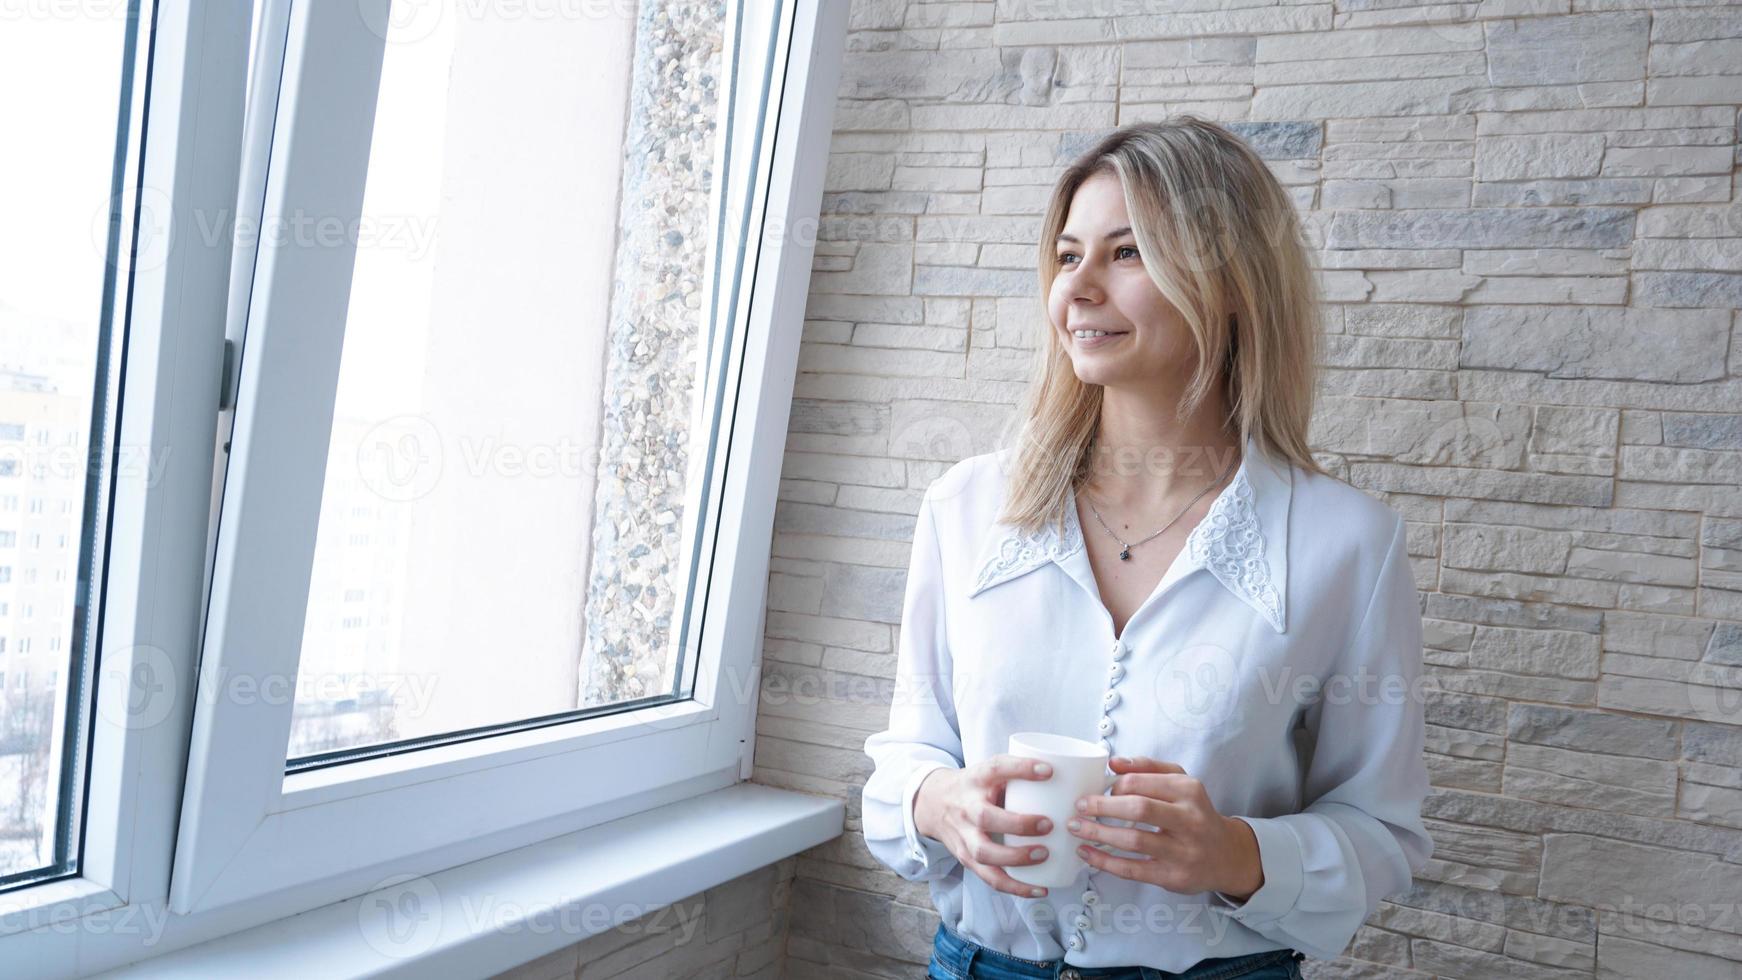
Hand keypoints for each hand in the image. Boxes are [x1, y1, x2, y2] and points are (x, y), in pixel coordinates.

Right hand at [913, 755, 1059, 897]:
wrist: (933, 803)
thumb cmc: (975, 788)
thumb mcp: (988, 773)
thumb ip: (1017, 778)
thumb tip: (1068, 785)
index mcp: (976, 779)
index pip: (995, 768)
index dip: (1021, 768)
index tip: (1048, 770)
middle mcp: (966, 807)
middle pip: (985, 817)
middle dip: (1018, 824)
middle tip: (1048, 824)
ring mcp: (963, 835)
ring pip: (984, 853)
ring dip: (1015, 858)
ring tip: (1044, 855)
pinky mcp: (966, 858)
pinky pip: (990, 877)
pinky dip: (1015, 887)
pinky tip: (1039, 889)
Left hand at [1065, 755, 1263, 899]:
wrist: (1226, 855)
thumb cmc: (1194, 813)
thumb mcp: (1180, 782)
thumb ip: (1147, 767)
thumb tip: (1113, 762)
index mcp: (1188, 791)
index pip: (1142, 782)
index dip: (1114, 786)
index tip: (1098, 789)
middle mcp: (1189, 820)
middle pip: (1138, 809)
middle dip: (1102, 807)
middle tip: (1079, 807)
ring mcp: (1182, 851)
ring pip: (1133, 841)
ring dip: (1098, 834)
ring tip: (1076, 828)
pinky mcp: (1173, 876)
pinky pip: (1133, 869)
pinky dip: (1105, 862)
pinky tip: (1087, 853)